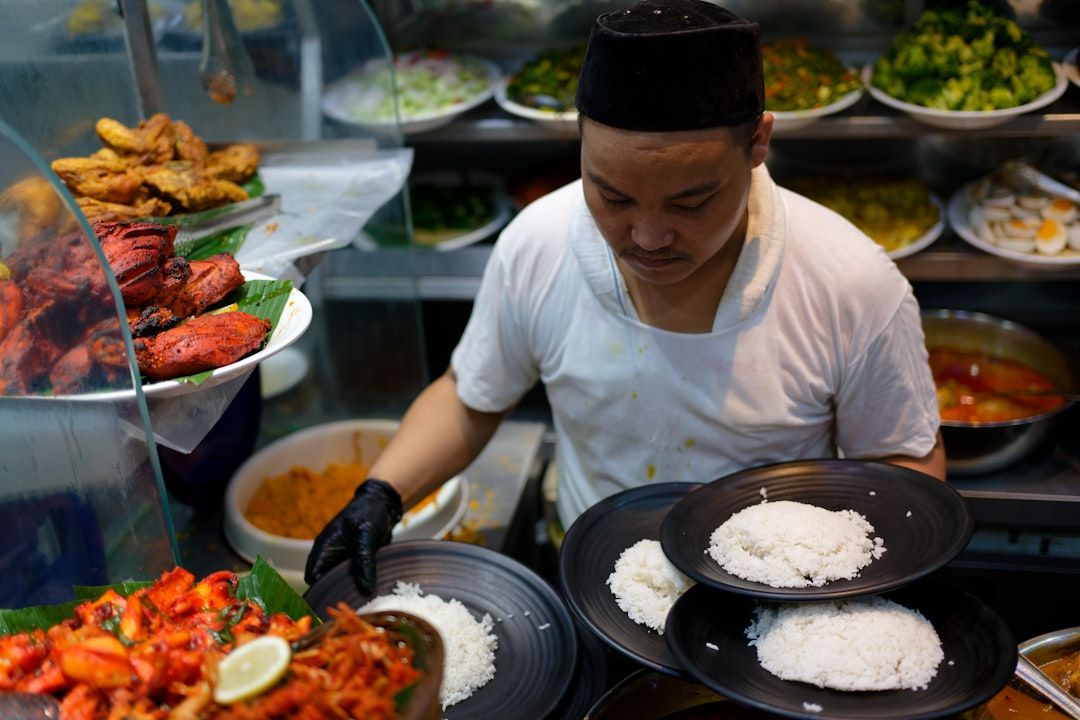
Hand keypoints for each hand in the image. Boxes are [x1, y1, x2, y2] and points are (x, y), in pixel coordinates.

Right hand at [304, 478, 402, 593]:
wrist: (382, 503)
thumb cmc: (369, 514)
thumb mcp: (366, 537)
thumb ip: (364, 562)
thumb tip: (366, 590)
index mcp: (325, 547)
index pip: (313, 576)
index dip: (320, 590)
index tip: (335, 603)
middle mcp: (330, 555)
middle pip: (325, 582)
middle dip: (335, 594)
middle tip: (352, 608)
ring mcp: (342, 559)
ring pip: (339, 582)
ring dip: (348, 590)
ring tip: (361, 604)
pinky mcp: (354, 561)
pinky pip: (352, 577)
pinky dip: (358, 584)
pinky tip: (370, 593)